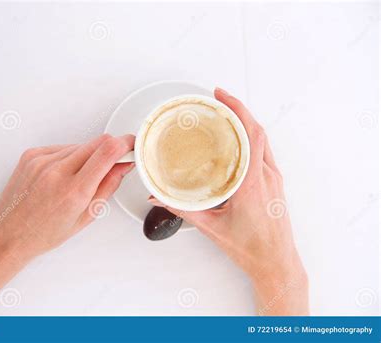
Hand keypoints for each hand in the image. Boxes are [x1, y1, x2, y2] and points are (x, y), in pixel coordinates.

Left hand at [0, 134, 134, 259]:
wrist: (9, 234)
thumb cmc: (44, 232)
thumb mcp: (86, 216)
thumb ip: (108, 186)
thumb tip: (123, 165)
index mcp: (74, 191)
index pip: (107, 151)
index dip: (125, 144)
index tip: (131, 146)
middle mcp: (56, 171)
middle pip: (97, 142)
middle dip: (110, 150)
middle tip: (111, 163)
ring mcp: (41, 160)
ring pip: (80, 144)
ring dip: (88, 156)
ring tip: (79, 178)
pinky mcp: (32, 154)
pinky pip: (62, 147)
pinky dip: (69, 157)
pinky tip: (62, 175)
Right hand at [149, 88, 307, 314]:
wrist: (277, 263)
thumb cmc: (252, 249)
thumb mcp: (211, 227)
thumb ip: (182, 210)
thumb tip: (159, 197)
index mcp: (252, 184)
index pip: (251, 135)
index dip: (238, 110)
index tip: (221, 97)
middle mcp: (267, 177)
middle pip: (257, 131)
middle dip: (239, 109)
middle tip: (219, 98)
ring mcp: (274, 179)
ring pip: (263, 140)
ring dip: (246, 122)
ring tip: (226, 114)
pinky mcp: (275, 183)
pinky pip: (265, 152)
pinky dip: (252, 138)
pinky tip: (239, 139)